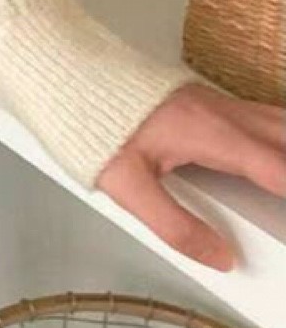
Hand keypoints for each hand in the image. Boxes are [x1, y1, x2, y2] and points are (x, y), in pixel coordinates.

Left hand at [96, 82, 285, 269]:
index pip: (279, 169)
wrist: (64, 70)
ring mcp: (219, 103)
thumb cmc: (89, 121)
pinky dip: (284, 136)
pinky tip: (280, 150)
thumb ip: (174, 224)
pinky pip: (266, 116)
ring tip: (284, 182)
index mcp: (210, 133)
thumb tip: (220, 257)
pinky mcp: (210, 100)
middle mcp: (224, 113)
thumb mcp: (124, 182)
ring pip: (282, 122)